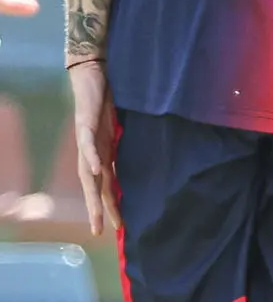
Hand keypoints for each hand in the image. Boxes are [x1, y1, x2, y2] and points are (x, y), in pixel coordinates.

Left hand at [66, 59, 117, 237]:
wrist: (95, 71)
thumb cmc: (112, 96)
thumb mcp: (126, 126)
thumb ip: (134, 143)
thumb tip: (157, 158)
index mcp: (104, 152)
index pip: (107, 184)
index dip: (111, 205)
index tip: (119, 226)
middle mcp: (93, 150)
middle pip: (94, 185)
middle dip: (97, 208)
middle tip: (101, 231)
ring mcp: (87, 138)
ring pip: (87, 172)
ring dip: (91, 193)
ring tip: (96, 212)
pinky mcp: (86, 122)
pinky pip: (88, 144)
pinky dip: (91, 158)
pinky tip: (97, 172)